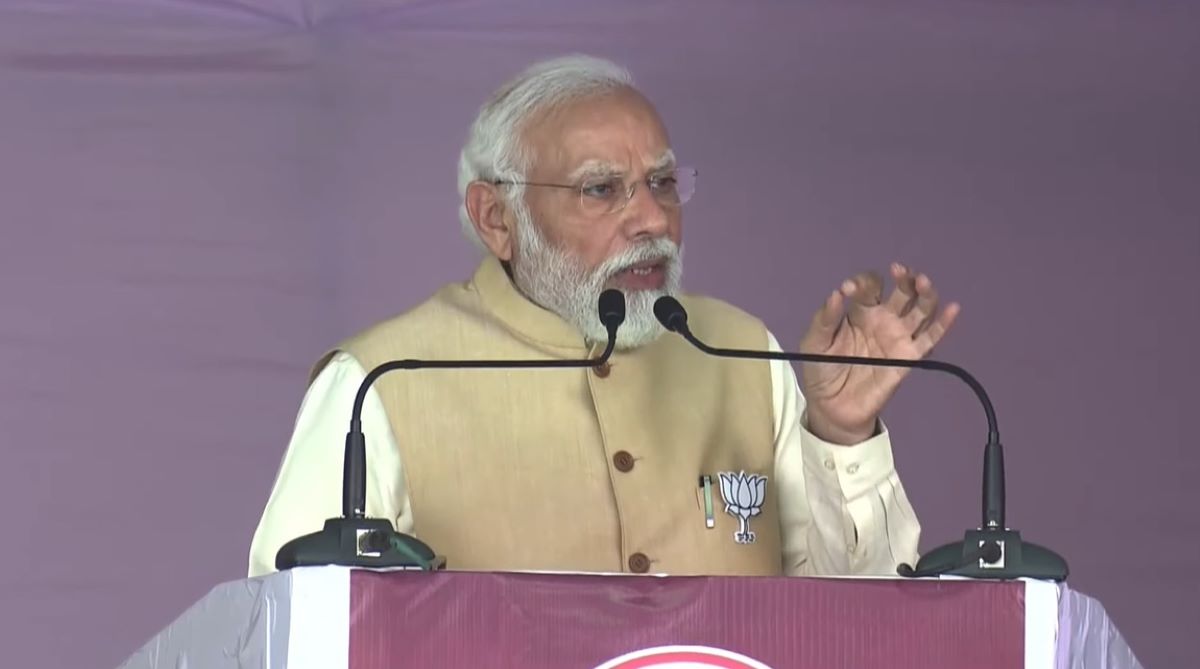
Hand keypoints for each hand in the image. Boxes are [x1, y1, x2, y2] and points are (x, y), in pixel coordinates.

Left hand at [798, 262, 959, 444]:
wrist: (832, 406)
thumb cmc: (822, 370)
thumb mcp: (814, 342)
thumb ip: (824, 319)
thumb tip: (837, 294)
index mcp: (861, 310)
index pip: (870, 285)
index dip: (862, 283)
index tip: (848, 290)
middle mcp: (884, 318)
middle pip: (902, 290)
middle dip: (903, 277)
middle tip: (898, 270)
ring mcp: (899, 336)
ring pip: (921, 308)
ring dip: (925, 292)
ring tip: (922, 281)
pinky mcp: (909, 357)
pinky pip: (930, 338)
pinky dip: (944, 323)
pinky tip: (953, 308)